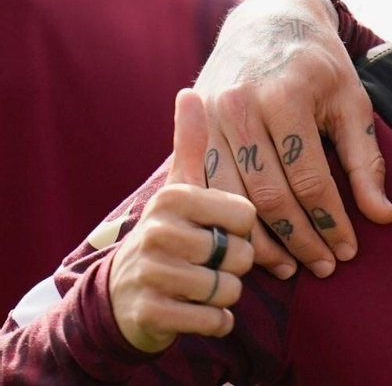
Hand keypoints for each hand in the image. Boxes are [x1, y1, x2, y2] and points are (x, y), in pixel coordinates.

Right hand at [110, 90, 257, 352]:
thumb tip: (189, 91)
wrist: (123, 295)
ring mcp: (150, 272)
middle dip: (235, 263)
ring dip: (225, 293)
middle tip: (207, 260)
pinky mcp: (151, 312)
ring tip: (200, 282)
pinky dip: (215, 321)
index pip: (247, 214)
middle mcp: (157, 230)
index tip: (218, 228)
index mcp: (174, 196)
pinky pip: (214, 319)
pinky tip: (197, 310)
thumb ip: (192, 142)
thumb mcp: (181, 186)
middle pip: (241, 253)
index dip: (242, 228)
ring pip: (230, 288)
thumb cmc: (170, 232)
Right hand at [194, 0, 391, 279]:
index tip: (349, 250)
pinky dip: (227, 223)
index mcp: (286, 96)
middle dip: (299, 240)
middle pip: (270, 196)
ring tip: (290, 268)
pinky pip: (207, 190)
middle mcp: (240, 107)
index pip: (310, 178)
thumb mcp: (352, 101)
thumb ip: (365, 159)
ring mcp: (209, 118)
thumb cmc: (320, 64)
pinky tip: (251, 244)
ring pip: (232, 200)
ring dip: (261, 241)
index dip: (331, 221)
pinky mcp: (191, 129)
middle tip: (323, 268)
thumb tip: (384, 216)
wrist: (267, 20)